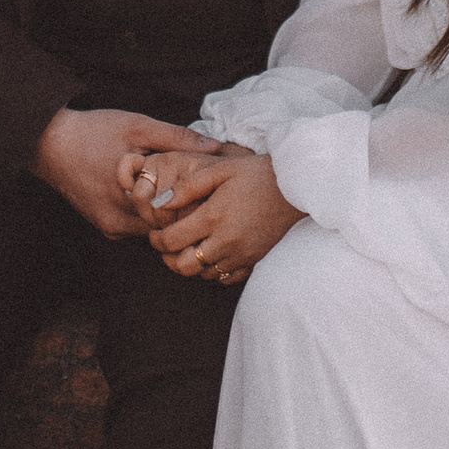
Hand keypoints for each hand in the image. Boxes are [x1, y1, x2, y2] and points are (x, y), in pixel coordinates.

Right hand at [32, 106, 201, 239]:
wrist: (48, 143)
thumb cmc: (92, 132)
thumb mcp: (137, 126)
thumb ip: (177, 138)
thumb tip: (216, 147)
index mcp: (129, 202)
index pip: (177, 218)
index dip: (195, 202)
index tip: (205, 185)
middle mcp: (118, 224)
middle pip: (165, 226)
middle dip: (180, 207)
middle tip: (194, 184)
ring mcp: (110, 228)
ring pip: (151, 228)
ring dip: (163, 210)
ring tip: (172, 185)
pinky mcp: (104, 226)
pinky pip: (136, 226)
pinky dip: (147, 212)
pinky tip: (151, 191)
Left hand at [123, 141, 302, 285]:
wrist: (294, 186)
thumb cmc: (254, 174)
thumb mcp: (218, 170)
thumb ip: (186, 187)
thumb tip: (159, 203)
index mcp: (213, 217)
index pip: (171, 240)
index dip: (155, 239)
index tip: (155, 232)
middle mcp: (225, 240)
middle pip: (184, 266)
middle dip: (168, 258)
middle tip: (167, 245)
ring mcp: (241, 253)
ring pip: (203, 275)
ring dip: (190, 265)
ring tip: (188, 248)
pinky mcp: (254, 260)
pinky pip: (226, 278)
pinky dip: (214, 272)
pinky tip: (211, 255)